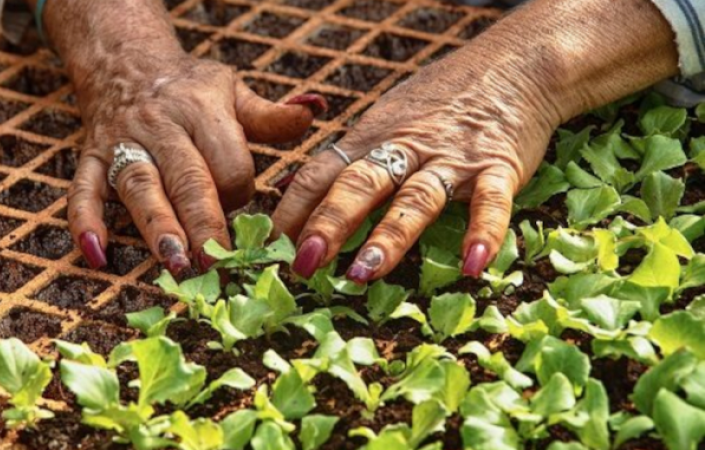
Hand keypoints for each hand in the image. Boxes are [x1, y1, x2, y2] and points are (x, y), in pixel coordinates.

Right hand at [42, 0, 324, 274]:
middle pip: (186, 179)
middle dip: (202, 222)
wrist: (127, 65)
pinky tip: (96, 256)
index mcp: (201, 111)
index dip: (241, 191)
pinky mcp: (91, 159)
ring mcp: (122, 145)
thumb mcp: (233, 92)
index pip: (228, 162)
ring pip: (139, 188)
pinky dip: (85, 223)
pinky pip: (82, 191)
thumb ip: (271, 114)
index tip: (244, 210)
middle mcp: (160, 127)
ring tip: (174, 263)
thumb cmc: (190, 90)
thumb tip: (314, 110)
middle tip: (217, 264)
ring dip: (156, 227)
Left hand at [273, 0, 677, 281]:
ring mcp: (452, 158)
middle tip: (303, 263)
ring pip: (415, 199)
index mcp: (373, 136)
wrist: (513, 64)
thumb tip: (286, 191)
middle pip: (360, 185)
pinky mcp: (499, 166)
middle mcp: (406, 146)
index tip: (268, 244)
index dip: (293, 208)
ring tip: (363, 274)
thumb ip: (344, 157)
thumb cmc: (441, 99)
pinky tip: (474, 266)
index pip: (322, 172)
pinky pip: (491, 203)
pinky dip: (483, 233)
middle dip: (328, 223)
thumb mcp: (385, 116)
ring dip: (389, 237)